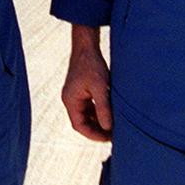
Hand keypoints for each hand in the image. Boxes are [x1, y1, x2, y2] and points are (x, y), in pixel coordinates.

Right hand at [61, 27, 112, 141]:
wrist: (87, 46)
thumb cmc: (92, 64)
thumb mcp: (100, 87)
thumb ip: (103, 108)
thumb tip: (108, 128)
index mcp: (71, 100)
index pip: (79, 126)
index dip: (93, 135)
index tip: (108, 139)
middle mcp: (70, 99)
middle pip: (82, 122)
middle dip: (97, 129)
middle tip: (114, 134)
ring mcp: (75, 95)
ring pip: (86, 115)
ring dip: (98, 121)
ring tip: (113, 125)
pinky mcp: (81, 91)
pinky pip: (88, 107)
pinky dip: (97, 112)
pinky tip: (109, 113)